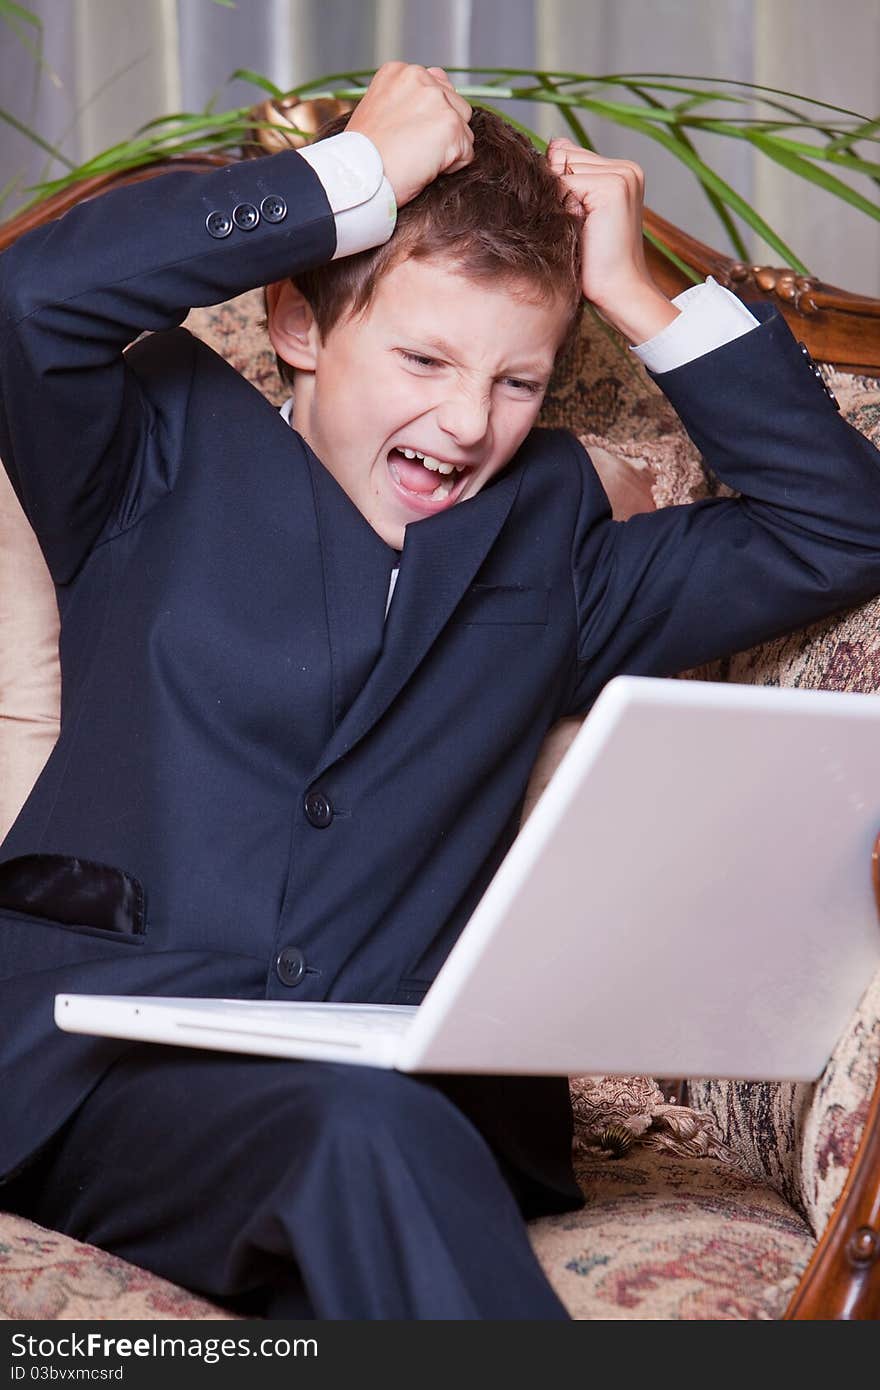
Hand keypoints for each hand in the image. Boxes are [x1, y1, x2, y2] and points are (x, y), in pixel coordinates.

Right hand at [348, 62, 473, 208]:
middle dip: (442, 131)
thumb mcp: (377, 111)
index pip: (437, 86)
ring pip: (464, 129)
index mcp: (399, 71)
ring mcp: (437, 100)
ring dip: (448, 149)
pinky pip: (466, 153)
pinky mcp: (450, 125)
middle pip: (455, 105)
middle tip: (414, 151)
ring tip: (418, 160)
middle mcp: (420, 77)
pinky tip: (425, 169)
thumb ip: (406, 100)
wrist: (357, 175)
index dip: (429, 117)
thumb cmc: (362, 154)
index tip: (409, 135)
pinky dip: (451, 167)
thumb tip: (434, 106)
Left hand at [546, 138, 677, 344]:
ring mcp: (623, 175)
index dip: (558, 184)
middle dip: (558, 189)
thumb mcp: (579, 214)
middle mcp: (626, 168)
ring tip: (580, 228)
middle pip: (564, 155)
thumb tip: (551, 148)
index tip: (574, 216)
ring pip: (563, 167)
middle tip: (578, 225)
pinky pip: (566, 183)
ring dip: (560, 199)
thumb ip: (568, 180)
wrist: (619, 292)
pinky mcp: (613, 187)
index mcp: (622, 171)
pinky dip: (564, 208)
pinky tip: (581, 229)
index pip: (569, 153)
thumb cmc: (596, 263)